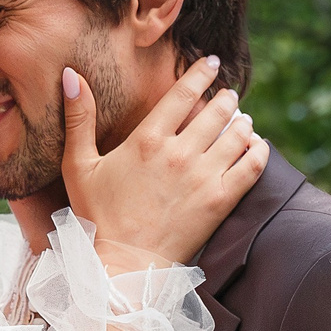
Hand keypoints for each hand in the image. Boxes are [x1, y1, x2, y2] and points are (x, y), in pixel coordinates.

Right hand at [61, 55, 265, 265]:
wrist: (123, 266)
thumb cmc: (97, 217)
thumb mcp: (78, 166)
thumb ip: (78, 118)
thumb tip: (71, 74)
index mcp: (147, 140)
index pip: (183, 93)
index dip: (200, 74)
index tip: (211, 63)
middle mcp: (178, 154)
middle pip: (216, 111)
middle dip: (227, 98)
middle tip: (230, 95)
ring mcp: (203, 177)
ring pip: (237, 135)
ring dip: (243, 122)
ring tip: (243, 120)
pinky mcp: (220, 201)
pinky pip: (252, 166)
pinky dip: (259, 151)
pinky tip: (257, 146)